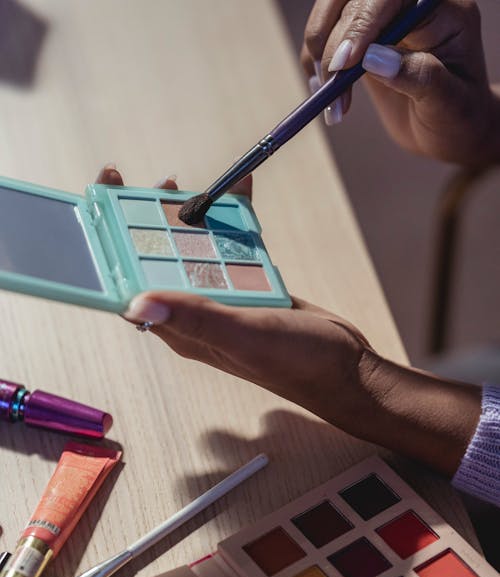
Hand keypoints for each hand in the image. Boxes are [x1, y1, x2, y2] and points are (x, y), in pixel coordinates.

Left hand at [97, 165, 480, 476]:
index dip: (110, 249)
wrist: (348, 369)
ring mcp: (224, 300)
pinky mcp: (252, 289)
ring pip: (195, 252)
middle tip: (148, 183)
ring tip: (187, 186)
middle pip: (159, 263)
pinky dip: (234, 221)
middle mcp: (196, 315)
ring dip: (189, 218)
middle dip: (147, 222)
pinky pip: (232, 249)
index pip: (131, 288)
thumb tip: (137, 302)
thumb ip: (197, 318)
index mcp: (182, 330)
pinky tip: (241, 192)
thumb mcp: (245, 336)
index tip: (101, 207)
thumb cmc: (298, 364)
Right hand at [301, 0, 499, 164]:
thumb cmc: (459, 117)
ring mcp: (383, 18)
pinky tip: (324, 93)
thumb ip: (418, 76)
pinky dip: (315, 64)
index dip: (363, 21)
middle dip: (336, 40)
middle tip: (330, 85)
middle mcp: (410, 4)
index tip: (344, 63)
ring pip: (334, 9)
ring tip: (329, 99)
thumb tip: (374, 59)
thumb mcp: (448, 103)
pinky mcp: (362, 38)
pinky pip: (327, 34)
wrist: (449, 129)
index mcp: (441, 9)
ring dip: (320, 52)